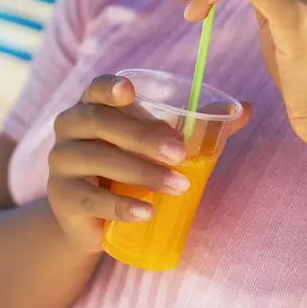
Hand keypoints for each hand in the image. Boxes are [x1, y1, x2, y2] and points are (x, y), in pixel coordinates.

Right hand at [46, 75, 198, 251]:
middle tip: (180, 152)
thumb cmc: (126, 169)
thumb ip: (197, 126)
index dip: (109, 87)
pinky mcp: (63, 200)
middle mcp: (69, 129)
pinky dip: (122, 205)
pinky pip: (92, 199)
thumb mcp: (154, 145)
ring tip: (178, 185)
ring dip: (142, 172)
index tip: (130, 92)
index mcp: (90, 107)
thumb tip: (246, 110)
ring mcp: (61, 165)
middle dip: (142, 135)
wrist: (90, 220)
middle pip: (99, 122)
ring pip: (98, 160)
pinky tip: (148, 211)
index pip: (95, 89)